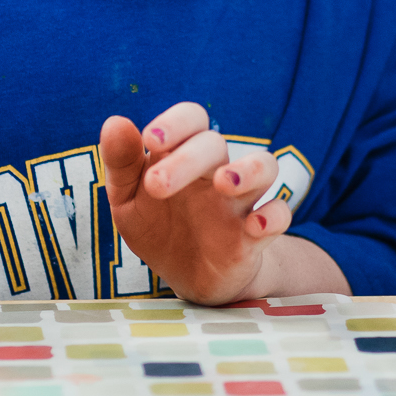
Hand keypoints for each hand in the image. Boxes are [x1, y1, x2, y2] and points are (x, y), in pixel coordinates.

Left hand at [99, 102, 295, 305]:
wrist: (185, 276)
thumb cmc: (158, 226)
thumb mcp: (127, 198)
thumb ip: (121, 162)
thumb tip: (114, 122)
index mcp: (183, 154)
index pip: (191, 119)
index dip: (175, 122)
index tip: (149, 140)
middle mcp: (215, 170)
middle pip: (215, 144)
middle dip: (187, 159)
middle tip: (156, 185)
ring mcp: (240, 201)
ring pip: (264, 166)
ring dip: (248, 169)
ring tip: (224, 182)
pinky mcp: (257, 235)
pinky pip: (280, 215)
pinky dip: (273, 216)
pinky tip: (254, 226)